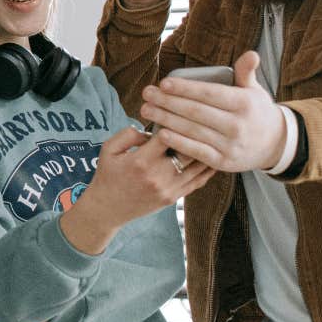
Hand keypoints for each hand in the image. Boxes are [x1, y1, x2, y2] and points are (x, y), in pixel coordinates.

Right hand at [60, 126, 214, 254]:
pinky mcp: (174, 197)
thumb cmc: (107, 175)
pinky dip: (208, 168)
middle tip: (202, 122)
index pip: (168, 136)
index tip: (178, 113)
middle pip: (187, 150)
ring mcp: (168, 189)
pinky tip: (213, 156)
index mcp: (141, 161)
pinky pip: (198, 181)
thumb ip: (128, 134)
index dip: (175, 122)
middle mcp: (158, 176)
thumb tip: (151, 129)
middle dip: (194, 134)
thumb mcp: (108, 149)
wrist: (108, 208)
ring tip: (213, 136)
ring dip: (206, 150)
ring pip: (197, 166)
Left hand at [138, 51, 287, 172]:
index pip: (209, 93)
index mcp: (244, 103)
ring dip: (166, 120)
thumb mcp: (254, 90)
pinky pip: (197, 151)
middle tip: (147, 94)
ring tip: (146, 110)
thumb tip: (251, 54)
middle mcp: (238, 125)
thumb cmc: (256, 111)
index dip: (185, 89)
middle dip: (168, 102)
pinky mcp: (224, 162)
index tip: (163, 83)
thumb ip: (246, 72)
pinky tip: (160, 133)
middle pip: (196, 111)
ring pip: (193, 130)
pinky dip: (178, 143)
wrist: (275, 144)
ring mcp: (231, 145)